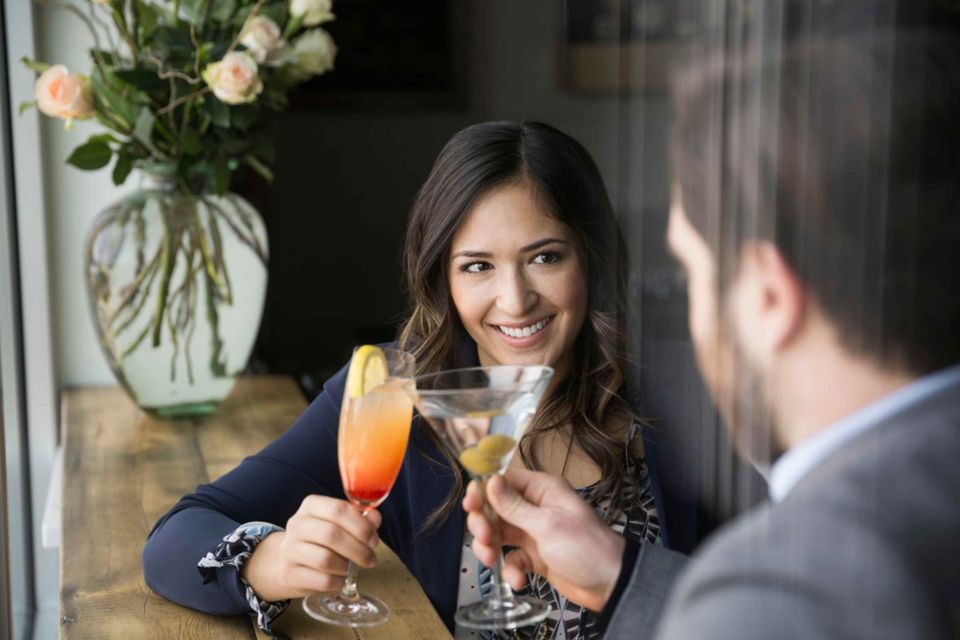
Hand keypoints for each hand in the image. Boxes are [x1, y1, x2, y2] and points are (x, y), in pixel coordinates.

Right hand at [241, 495, 381, 600]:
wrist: (288, 560)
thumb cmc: (321, 539)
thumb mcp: (339, 523)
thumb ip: (361, 519)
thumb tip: (375, 517)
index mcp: (312, 505)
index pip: (339, 509)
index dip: (361, 525)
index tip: (374, 540)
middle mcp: (297, 524)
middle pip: (332, 534)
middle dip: (358, 549)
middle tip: (371, 559)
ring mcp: (290, 549)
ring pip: (325, 559)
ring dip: (347, 566)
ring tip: (353, 568)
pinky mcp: (290, 573)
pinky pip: (322, 580)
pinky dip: (338, 581)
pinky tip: (341, 578)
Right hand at [463, 468, 623, 611]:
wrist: (610, 584)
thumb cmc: (587, 547)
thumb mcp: (548, 525)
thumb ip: (515, 506)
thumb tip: (490, 481)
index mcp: (541, 490)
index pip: (504, 481)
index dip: (484, 490)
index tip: (471, 504)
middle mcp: (535, 507)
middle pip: (495, 509)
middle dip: (484, 523)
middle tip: (483, 536)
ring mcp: (533, 532)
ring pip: (499, 535)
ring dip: (490, 548)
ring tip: (491, 560)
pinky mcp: (534, 556)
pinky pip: (512, 559)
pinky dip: (510, 570)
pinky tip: (517, 579)